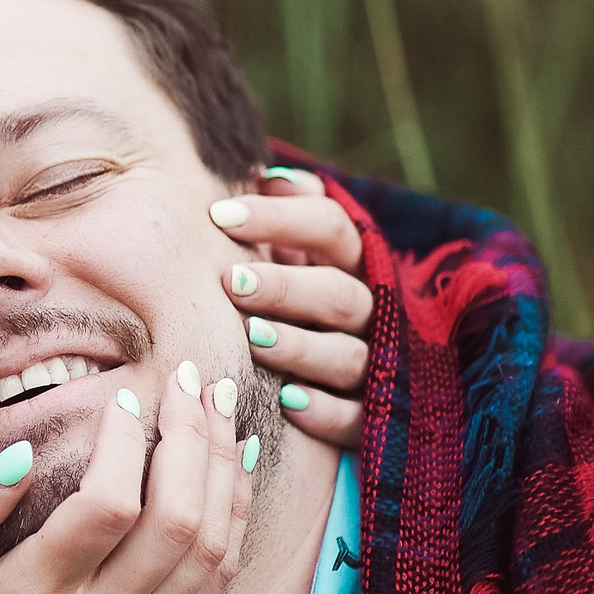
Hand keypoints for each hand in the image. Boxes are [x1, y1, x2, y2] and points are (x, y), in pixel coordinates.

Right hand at [0, 362, 254, 593]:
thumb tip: (22, 453)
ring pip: (210, 552)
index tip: (121, 397)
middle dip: (193, 441)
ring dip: (224, 472)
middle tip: (192, 381)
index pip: (107, 508)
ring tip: (221, 408)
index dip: (125, 444)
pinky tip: (233, 467)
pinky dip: (233, 519)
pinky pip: (213, 583)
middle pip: (177, 523)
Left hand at [211, 167, 370, 447]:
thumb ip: (285, 211)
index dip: (279, 218)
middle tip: (231, 282)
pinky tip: (287, 402)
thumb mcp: (290, 249)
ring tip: (251, 337)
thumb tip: (266, 174)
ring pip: (349, 356)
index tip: (218, 215)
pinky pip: (357, 420)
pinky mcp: (369, 420)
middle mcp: (370, 311)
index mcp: (352, 262)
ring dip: (300, 346)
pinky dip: (325, 412)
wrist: (328, 376)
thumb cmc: (291, 295)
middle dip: (285, 286)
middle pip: (339, 294)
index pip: (330, 227)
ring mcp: (375, 367)